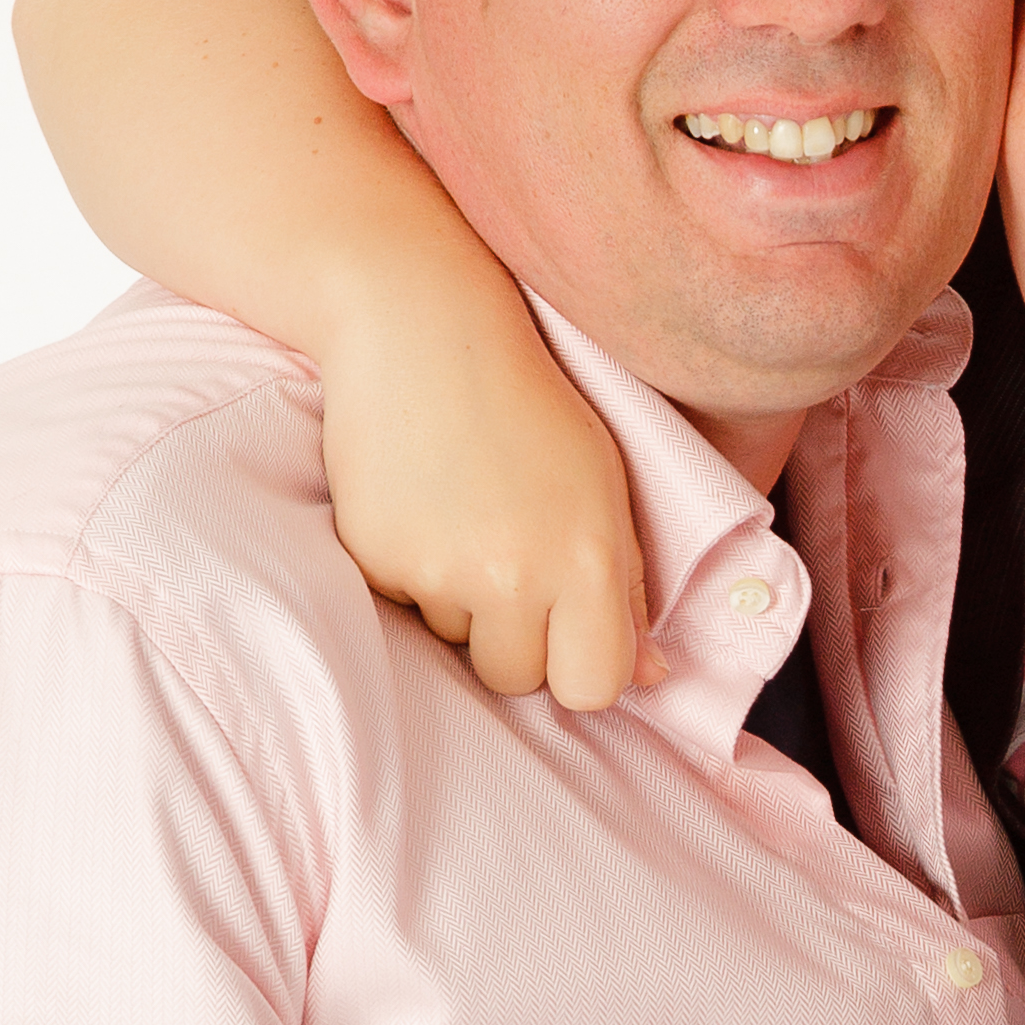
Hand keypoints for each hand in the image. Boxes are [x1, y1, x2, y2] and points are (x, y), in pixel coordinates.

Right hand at [318, 300, 658, 710]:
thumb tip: (649, 675)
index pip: (592, 686)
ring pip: (459, 641)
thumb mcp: (604, 485)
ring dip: (465, 603)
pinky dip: (415, 574)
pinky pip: (406, 606)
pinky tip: (424, 508)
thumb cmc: (530, 407)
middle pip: (518, 679)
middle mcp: (511, 576)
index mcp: (584, 558)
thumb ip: (627, 585)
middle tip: (515, 564)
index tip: (575, 638)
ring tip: (466, 517)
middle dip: (520, 640)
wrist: (423, 338)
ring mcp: (436, 572)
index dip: (585, 668)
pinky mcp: (375, 561)